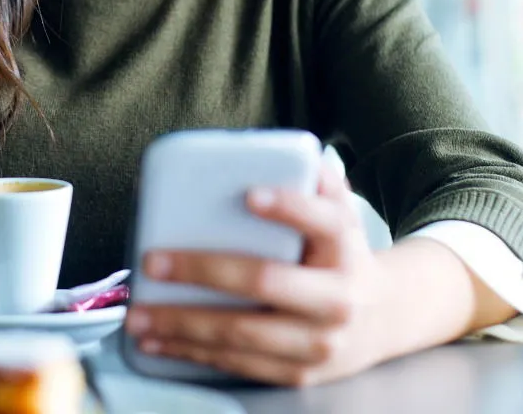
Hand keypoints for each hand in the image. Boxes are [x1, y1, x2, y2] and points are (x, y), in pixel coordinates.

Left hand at [126, 161, 393, 386]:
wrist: (384, 319)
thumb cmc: (340, 255)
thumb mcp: (340, 215)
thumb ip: (317, 183)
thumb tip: (289, 150)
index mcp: (346, 249)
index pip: (324, 222)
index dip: (289, 208)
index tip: (249, 195)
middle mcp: (337, 298)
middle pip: (265, 281)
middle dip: (203, 270)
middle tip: (152, 260)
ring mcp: (318, 342)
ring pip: (242, 333)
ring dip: (182, 325)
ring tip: (138, 315)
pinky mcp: (299, 372)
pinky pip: (239, 363)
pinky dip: (193, 354)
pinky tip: (158, 342)